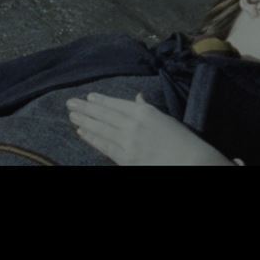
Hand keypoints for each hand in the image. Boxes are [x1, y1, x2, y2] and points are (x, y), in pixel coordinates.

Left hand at [66, 92, 237, 165]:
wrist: (189, 161)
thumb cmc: (181, 140)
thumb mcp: (164, 118)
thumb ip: (147, 108)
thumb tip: (138, 97)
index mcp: (144, 112)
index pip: (116, 104)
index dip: (101, 101)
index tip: (88, 97)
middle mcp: (133, 124)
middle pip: (104, 115)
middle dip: (86, 109)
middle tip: (70, 103)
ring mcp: (128, 141)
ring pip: (101, 128)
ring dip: (85, 121)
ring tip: (72, 115)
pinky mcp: (125, 157)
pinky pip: (104, 146)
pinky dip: (92, 138)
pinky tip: (82, 132)